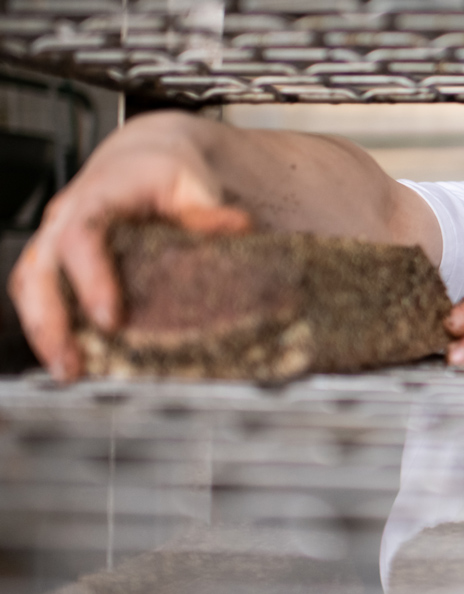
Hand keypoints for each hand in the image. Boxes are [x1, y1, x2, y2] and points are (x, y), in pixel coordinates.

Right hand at [9, 112, 249, 380]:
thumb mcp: (189, 182)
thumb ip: (208, 210)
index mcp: (96, 197)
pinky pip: (38, 292)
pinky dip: (47, 325)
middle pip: (39, 270)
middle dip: (50, 321)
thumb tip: (240, 227)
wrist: (139, 159)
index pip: (81, 237)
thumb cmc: (163, 172)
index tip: (110, 319)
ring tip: (67, 371)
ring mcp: (54, 239)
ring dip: (43, 331)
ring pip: (30, 285)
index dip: (91, 279)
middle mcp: (64, 218)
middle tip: (71, 364)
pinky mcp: (56, 259)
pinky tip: (69, 355)